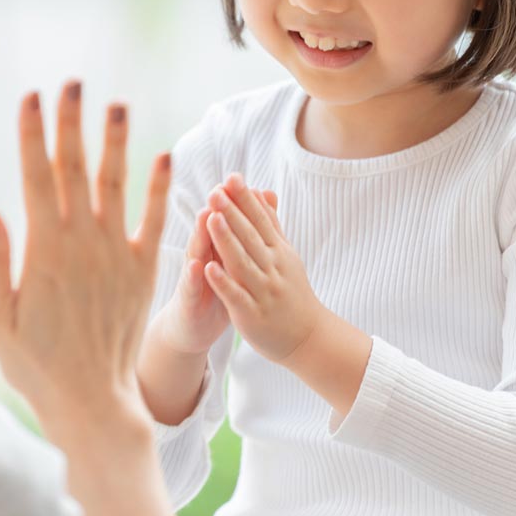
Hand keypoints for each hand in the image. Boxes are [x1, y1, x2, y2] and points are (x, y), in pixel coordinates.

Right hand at [0, 82, 170, 438]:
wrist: (92, 400)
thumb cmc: (35, 364)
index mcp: (43, 249)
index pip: (36, 177)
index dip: (34, 134)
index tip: (32, 96)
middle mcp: (82, 243)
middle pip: (74, 169)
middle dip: (71, 123)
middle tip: (73, 81)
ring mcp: (116, 254)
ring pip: (116, 184)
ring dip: (116, 142)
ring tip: (117, 103)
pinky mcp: (143, 270)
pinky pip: (155, 221)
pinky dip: (160, 189)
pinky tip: (164, 156)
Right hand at [153, 188, 277, 355]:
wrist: (192, 328)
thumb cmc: (216, 291)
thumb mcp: (233, 262)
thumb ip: (243, 234)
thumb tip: (259, 203)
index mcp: (215, 247)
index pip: (223, 221)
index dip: (230, 202)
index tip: (237, 179)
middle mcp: (200, 256)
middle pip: (208, 230)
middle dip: (215, 210)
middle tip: (220, 188)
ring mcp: (191, 277)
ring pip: (196, 252)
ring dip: (200, 235)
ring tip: (206, 215)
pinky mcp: (186, 299)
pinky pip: (190, 287)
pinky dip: (193, 276)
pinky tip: (196, 266)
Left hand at [203, 173, 323, 364]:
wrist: (309, 338)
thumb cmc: (291, 291)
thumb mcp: (285, 254)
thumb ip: (271, 224)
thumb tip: (262, 191)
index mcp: (278, 252)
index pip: (261, 220)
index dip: (246, 199)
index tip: (232, 177)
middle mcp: (273, 268)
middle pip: (250, 237)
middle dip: (232, 213)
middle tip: (216, 190)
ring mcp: (263, 291)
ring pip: (243, 263)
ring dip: (226, 240)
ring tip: (211, 218)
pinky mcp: (252, 314)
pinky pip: (236, 296)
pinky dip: (223, 282)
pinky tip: (207, 268)